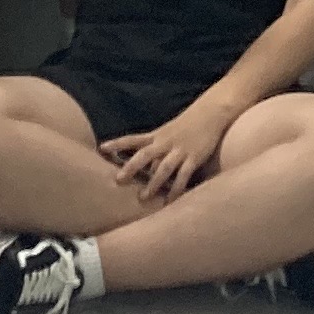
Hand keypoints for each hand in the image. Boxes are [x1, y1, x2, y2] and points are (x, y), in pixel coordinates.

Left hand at [101, 100, 230, 199]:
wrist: (211, 113)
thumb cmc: (186, 125)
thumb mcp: (167, 132)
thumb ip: (154, 146)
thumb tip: (140, 165)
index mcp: (157, 135)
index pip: (133, 139)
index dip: (117, 144)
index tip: (101, 148)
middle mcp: (165, 142)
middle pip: (145, 154)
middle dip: (131, 167)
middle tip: (118, 180)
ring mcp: (180, 150)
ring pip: (163, 167)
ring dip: (152, 183)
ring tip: (142, 197)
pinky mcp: (194, 157)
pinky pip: (184, 175)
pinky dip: (176, 189)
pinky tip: (170, 200)